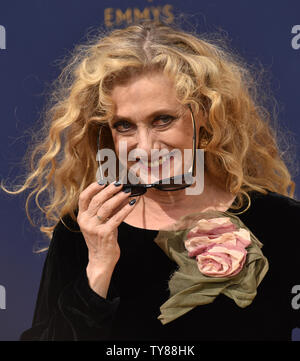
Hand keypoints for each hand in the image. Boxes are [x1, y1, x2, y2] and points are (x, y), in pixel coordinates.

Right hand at [77, 181, 137, 296]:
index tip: (103, 181)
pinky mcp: (105, 234)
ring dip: (119, 197)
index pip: (83, 197)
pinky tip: (133, 203)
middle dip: (109, 190)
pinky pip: (117, 218)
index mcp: (82, 217)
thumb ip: (106, 209)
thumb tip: (119, 193)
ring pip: (107, 207)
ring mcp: (94, 228)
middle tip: (120, 183)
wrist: (101, 260)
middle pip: (97, 200)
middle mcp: (86, 221)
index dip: (93, 187)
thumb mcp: (99, 223)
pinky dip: (126, 209)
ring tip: (127, 191)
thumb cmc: (101, 239)